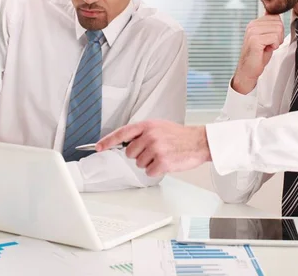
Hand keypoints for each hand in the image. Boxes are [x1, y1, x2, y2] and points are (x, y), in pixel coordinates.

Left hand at [96, 120, 211, 176]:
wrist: (199, 141)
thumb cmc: (179, 135)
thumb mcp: (159, 126)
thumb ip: (143, 132)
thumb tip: (127, 143)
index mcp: (147, 126)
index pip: (121, 133)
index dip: (107, 141)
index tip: (98, 147)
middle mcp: (149, 136)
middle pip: (129, 153)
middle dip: (139, 155)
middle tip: (154, 151)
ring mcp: (155, 149)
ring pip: (139, 163)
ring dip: (149, 163)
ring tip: (163, 155)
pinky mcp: (162, 162)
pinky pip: (149, 171)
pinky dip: (157, 170)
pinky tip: (167, 162)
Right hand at [232, 14, 283, 93]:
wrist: (248, 70)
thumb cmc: (258, 56)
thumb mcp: (265, 37)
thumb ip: (270, 26)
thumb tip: (276, 14)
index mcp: (254, 23)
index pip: (275, 16)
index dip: (278, 30)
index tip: (270, 39)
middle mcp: (252, 25)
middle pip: (278, 23)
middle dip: (279, 36)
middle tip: (269, 45)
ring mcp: (252, 32)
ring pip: (278, 29)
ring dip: (277, 41)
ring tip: (267, 47)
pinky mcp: (255, 40)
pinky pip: (274, 38)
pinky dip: (274, 46)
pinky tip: (266, 50)